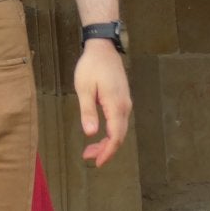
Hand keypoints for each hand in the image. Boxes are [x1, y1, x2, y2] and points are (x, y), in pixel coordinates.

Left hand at [74, 40, 130, 166]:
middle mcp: (124, 106)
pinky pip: (119, 121)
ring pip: (120, 129)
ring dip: (108, 142)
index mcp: (115, 105)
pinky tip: (100, 133)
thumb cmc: (91, 66)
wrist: (103, 48)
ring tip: (91, 149)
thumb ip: (87, 111)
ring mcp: (125, 102)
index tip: (97, 162)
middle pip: (119, 136)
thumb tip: (90, 134)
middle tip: (89, 157)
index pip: (115, 136)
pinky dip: (110, 132)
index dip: (107, 152)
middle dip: (106, 150)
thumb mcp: (84, 88)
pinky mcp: (122, 99)